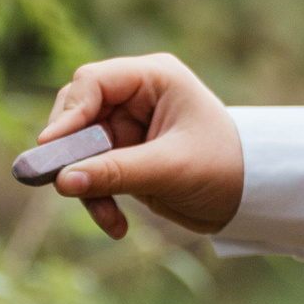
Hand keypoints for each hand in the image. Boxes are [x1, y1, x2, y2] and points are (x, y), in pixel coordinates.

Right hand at [39, 53, 244, 239]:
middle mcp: (136, 95)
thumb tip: (62, 181)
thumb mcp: (170, 169)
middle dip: (71, 154)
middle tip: (63, 186)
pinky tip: (117, 226)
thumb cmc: (224, 167)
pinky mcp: (125, 155)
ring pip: (78, 149)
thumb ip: (115, 172)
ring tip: (108, 218)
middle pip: (77, 114)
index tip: (51, 148)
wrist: (252, 195)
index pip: (93, 82)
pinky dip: (98, 198)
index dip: (68, 113)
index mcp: (153, 78)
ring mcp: (128, 126)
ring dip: (86, 185)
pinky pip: (91, 173)